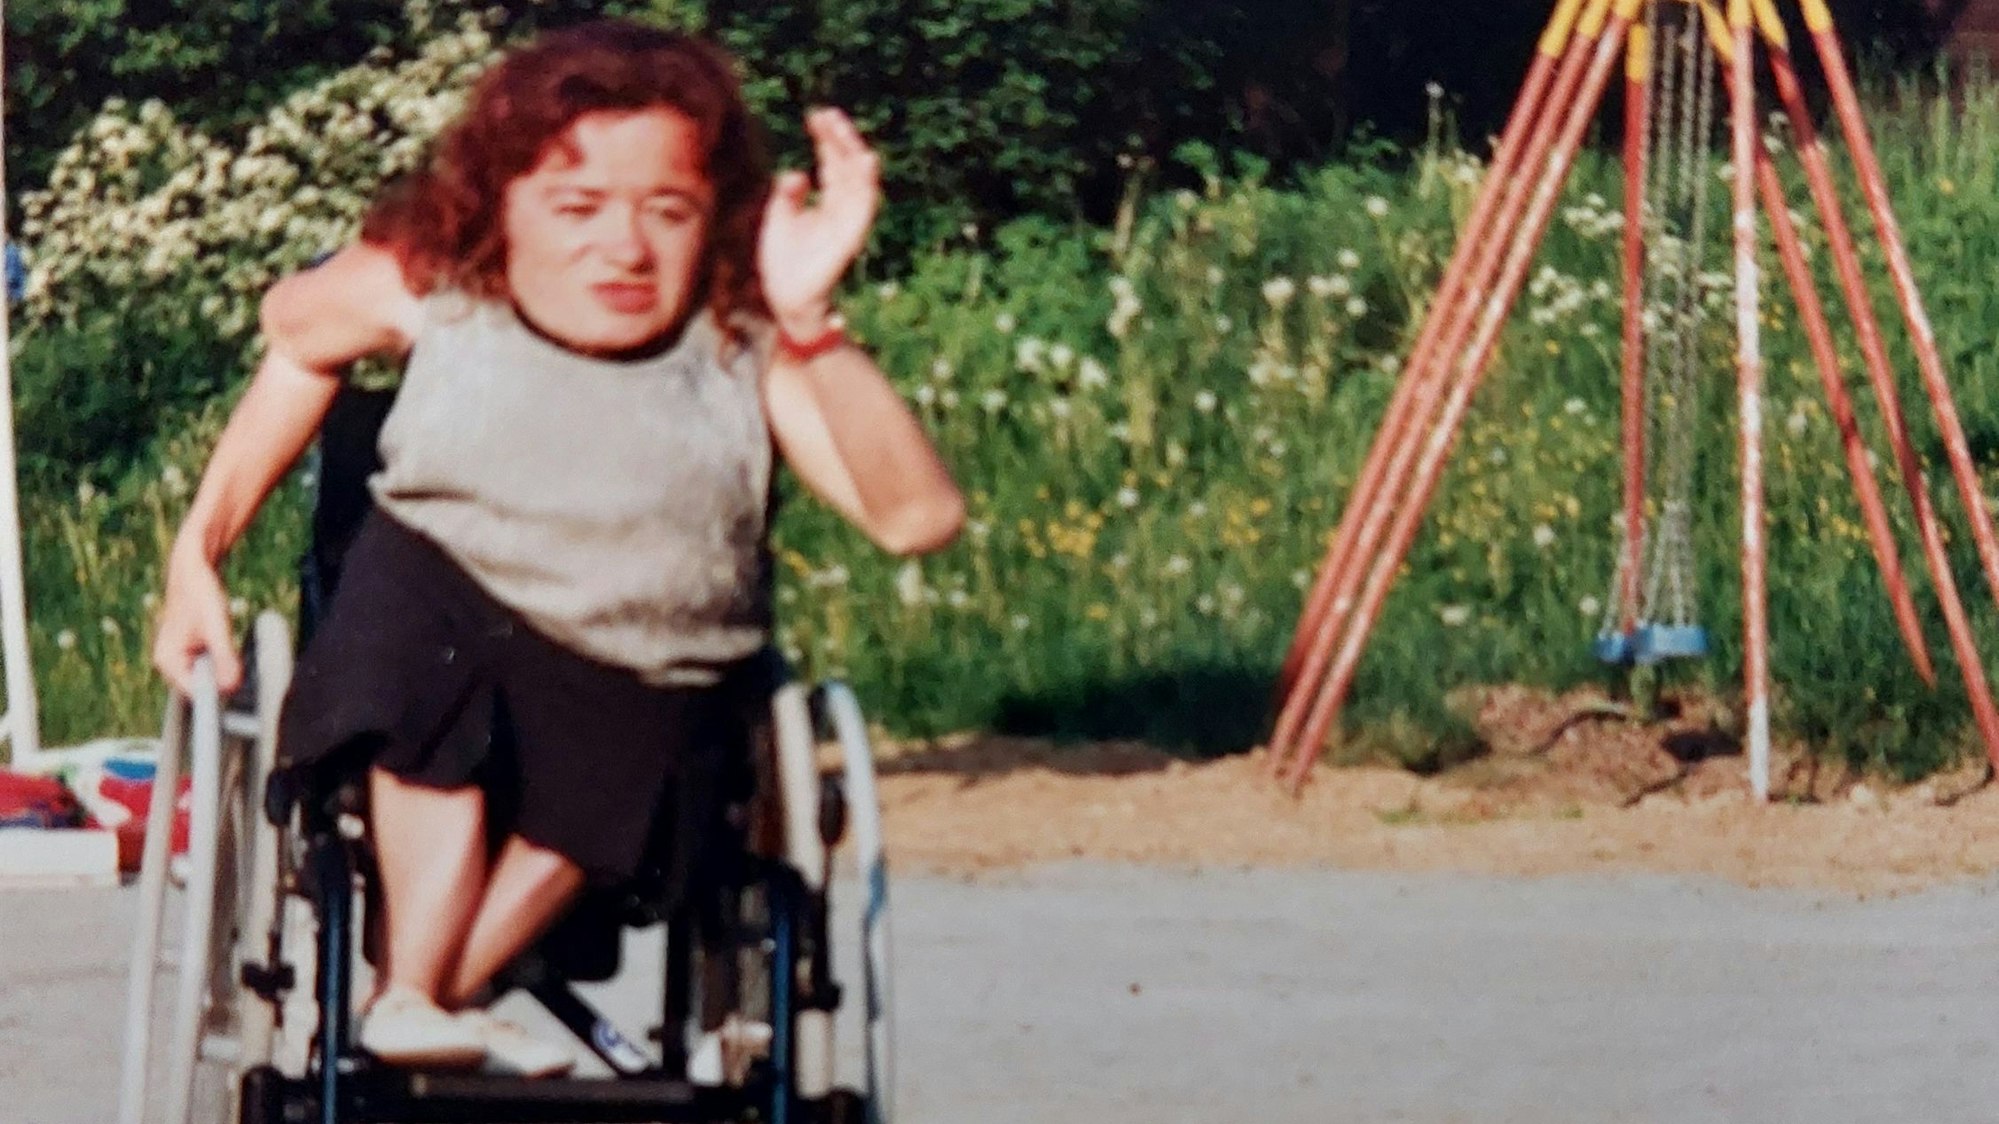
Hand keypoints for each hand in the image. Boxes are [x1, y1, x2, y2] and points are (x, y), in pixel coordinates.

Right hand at [150, 548, 241, 695]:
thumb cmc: (201, 594)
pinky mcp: (190, 652)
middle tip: (236, 659)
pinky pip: (211, 666)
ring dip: (224, 667)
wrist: (194, 569)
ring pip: (210, 677)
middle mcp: (169, 664)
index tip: (239, 688)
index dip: (219, 692)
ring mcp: (179, 659)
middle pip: (203, 687)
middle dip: (222, 678)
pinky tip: (224, 642)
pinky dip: (223, 660)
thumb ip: (224, 657)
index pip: (195, 694)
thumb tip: (231, 687)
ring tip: (224, 642)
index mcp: (167, 661)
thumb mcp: (216, 627)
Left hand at [758, 108, 880, 337]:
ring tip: (845, 129)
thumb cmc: (783, 258)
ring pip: (859, 181)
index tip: (816, 114)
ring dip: (854, 153)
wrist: (785, 294)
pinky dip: (867, 183)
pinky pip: (864, 206)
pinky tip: (866, 160)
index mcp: (826, 202)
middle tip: (828, 114)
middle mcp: (841, 208)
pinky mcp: (851, 235)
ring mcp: (848, 221)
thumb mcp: (779, 216)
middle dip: (839, 139)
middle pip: (847, 166)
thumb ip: (788, 193)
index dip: (826, 138)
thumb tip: (797, 172)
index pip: (831, 162)